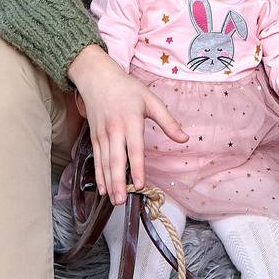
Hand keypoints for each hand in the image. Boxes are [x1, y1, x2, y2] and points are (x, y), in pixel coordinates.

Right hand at [68, 45, 188, 205]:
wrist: (97, 78)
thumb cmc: (126, 88)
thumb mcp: (150, 100)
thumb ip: (167, 121)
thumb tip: (184, 139)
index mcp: (130, 121)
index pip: (134, 148)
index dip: (137, 167)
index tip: (140, 184)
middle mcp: (114, 130)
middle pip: (116, 160)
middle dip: (118, 182)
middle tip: (122, 200)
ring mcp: (102, 134)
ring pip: (104, 162)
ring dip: (108, 183)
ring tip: (114, 200)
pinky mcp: (94, 137)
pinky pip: (96, 159)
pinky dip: (98, 175)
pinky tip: (102, 189)